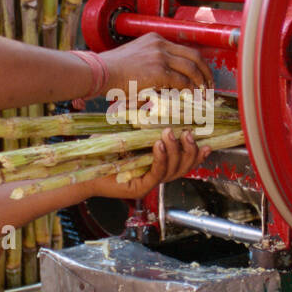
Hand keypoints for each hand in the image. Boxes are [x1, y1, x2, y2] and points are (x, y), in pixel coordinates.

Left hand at [90, 128, 208, 199]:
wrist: (82, 167)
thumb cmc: (104, 149)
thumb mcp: (129, 133)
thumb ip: (146, 124)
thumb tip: (160, 104)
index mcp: (158, 164)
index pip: (184, 162)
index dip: (197, 155)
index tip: (208, 143)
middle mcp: (156, 175)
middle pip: (183, 168)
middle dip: (190, 151)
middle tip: (188, 133)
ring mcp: (149, 183)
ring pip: (172, 171)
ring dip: (175, 151)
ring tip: (170, 134)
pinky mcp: (139, 188)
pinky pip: (156, 174)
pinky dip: (161, 159)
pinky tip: (160, 145)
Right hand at [98, 32, 213, 92]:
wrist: (99, 72)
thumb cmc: (111, 71)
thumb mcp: (134, 61)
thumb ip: (151, 66)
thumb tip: (165, 84)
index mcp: (155, 39)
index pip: (184, 50)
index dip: (197, 64)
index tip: (201, 77)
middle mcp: (160, 44)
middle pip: (194, 55)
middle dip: (205, 72)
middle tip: (209, 86)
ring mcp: (160, 56)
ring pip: (192, 68)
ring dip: (201, 83)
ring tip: (204, 95)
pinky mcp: (158, 70)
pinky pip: (182, 81)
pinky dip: (190, 91)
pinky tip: (193, 98)